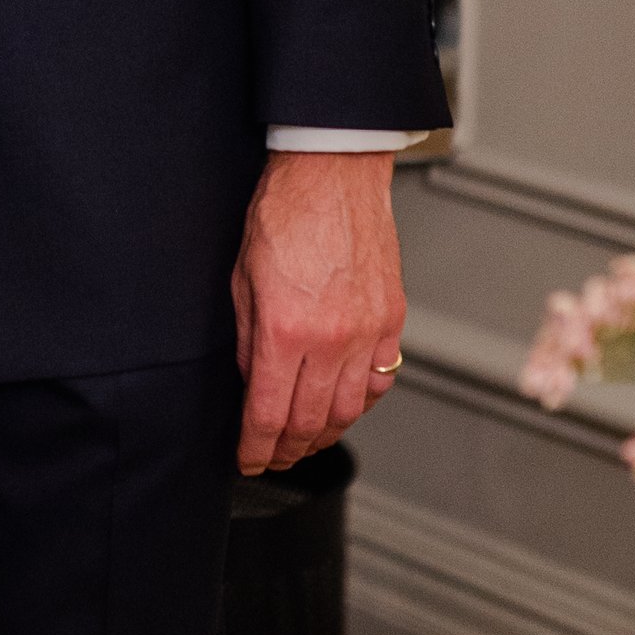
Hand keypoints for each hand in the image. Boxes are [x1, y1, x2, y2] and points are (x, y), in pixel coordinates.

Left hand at [231, 150, 404, 474]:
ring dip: (324, 434)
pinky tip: (344, 406)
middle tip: (273, 457)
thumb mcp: (242, 280)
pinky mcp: (391, 318)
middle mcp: (332, 339)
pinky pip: (381, 378)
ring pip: (349, 409)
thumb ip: (248, 340)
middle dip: (288, 450)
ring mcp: (368, 331)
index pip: (269, 414)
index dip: (256, 447)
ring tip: (305, 442)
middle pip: (311, 422)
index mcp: (286, 331)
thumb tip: (253, 382)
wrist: (333, 174)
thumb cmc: (285, 213)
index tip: (248, 460)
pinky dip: (361, 402)